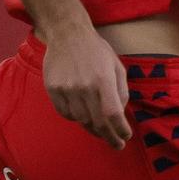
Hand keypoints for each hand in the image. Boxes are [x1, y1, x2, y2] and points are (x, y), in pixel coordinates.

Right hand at [42, 21, 130, 147]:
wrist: (68, 35)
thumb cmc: (97, 51)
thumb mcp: (117, 67)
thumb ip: (121, 92)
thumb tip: (120, 116)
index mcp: (103, 80)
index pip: (113, 114)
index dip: (120, 130)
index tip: (125, 137)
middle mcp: (84, 87)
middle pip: (97, 122)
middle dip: (109, 137)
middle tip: (116, 144)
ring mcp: (66, 89)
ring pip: (81, 120)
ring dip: (93, 129)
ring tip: (101, 131)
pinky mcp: (53, 89)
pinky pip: (65, 113)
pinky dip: (76, 119)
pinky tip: (83, 116)